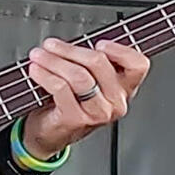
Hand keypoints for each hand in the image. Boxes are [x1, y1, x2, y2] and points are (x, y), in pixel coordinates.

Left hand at [21, 38, 150, 157]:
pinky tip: (36, 70)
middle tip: (51, 45)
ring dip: (54, 61)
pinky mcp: (76, 119)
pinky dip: (45, 75)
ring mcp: (98, 112)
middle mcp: (116, 101)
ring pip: (79, 76)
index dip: (120, 50)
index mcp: (124, 87)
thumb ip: (90, 60)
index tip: (99, 42)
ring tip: (39, 55)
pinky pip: (61, 88)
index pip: (137, 65)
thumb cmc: (70, 101)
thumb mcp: (89, 79)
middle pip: (100, 63)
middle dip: (70, 50)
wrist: (51, 133)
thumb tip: (74, 42)